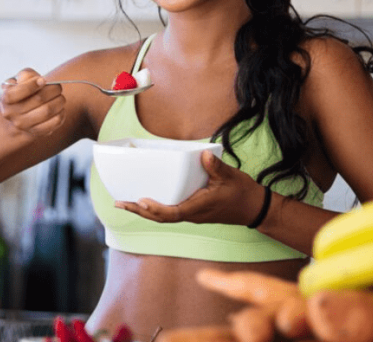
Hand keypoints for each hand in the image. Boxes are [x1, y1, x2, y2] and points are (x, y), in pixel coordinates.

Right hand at [0, 68, 65, 137]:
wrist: (18, 115)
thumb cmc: (21, 91)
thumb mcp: (18, 80)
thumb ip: (26, 75)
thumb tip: (38, 80)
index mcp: (5, 98)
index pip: (16, 93)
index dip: (31, 85)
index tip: (43, 80)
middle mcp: (11, 113)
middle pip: (38, 99)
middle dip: (53, 90)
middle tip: (58, 87)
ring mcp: (22, 125)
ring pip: (47, 111)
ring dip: (59, 101)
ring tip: (60, 97)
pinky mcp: (35, 132)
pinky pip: (54, 122)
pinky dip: (61, 113)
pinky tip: (60, 108)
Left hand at [114, 150, 265, 226]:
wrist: (253, 208)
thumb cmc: (241, 193)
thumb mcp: (230, 177)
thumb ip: (216, 167)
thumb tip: (203, 155)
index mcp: (198, 207)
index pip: (172, 213)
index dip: (155, 209)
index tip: (141, 202)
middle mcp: (191, 214)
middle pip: (160, 217)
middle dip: (139, 211)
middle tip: (119, 203)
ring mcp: (191, 214)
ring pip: (163, 217)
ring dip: (143, 211)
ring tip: (124, 203)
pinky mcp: (191, 211)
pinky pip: (169, 212)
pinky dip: (154, 209)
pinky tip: (144, 201)